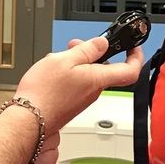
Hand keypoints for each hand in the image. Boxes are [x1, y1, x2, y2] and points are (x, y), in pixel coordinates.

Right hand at [15, 33, 143, 135]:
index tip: (133, 47)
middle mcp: (94, 92)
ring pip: (88, 75)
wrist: (28, 120)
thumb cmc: (44, 93)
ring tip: (60, 56)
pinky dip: (69, 73)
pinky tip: (54, 70)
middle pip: (104, 69)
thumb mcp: (65, 60)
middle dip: (94, 53)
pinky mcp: (71, 104)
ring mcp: (82, 99)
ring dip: (78, 62)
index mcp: (98, 79)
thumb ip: (86, 50)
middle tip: (81, 44)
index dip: (135, 57)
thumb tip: (102, 43)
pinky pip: (77, 84)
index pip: (130, 71)